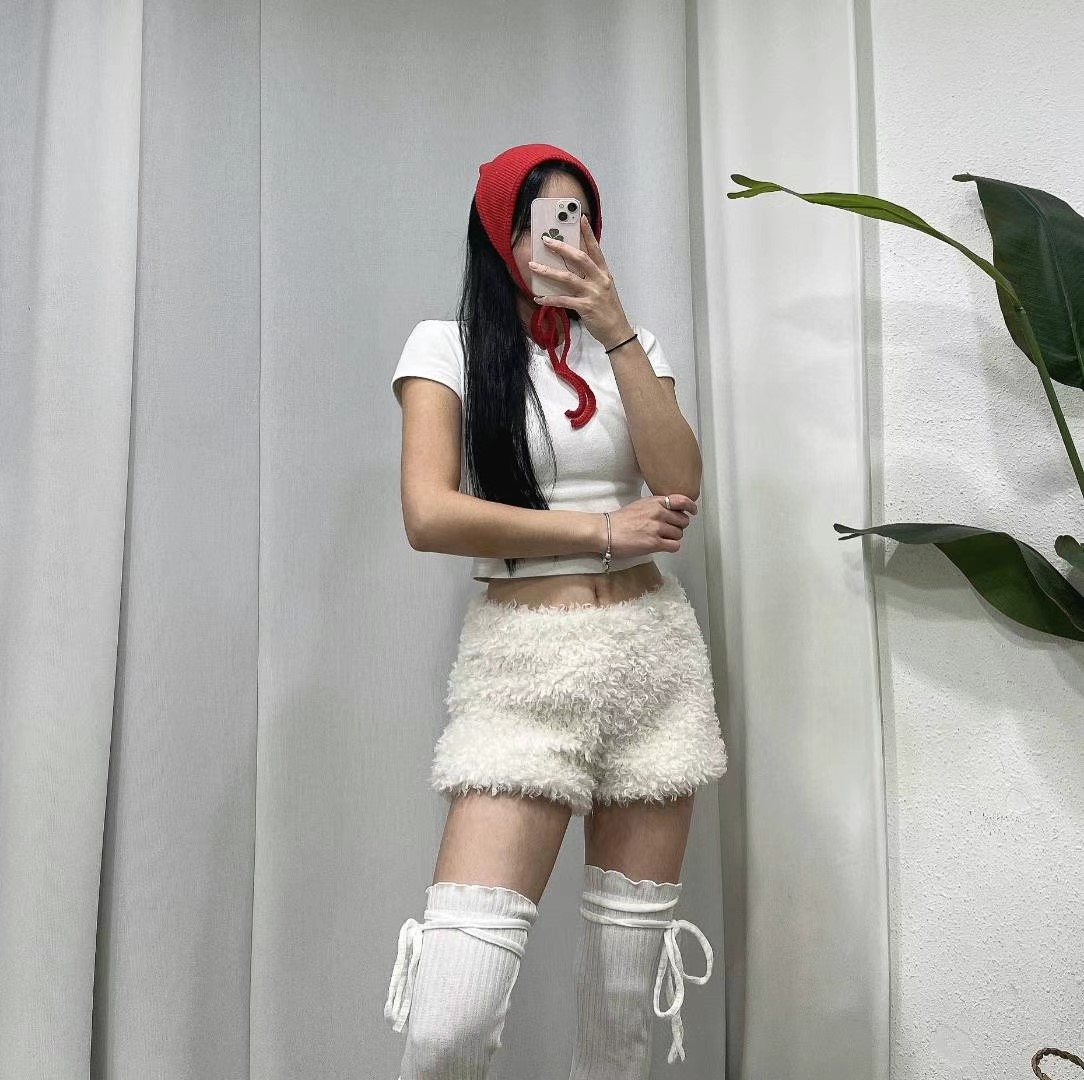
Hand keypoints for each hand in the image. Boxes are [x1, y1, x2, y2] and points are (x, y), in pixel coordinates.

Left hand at [528, 214, 633, 348]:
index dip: (588, 233)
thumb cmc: (608, 310)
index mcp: (604, 273)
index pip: (596, 249)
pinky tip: (539, 298)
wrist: (617, 331)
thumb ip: (592, 277)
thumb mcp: (604, 289)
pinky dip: (549, 299)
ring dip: (548, 271)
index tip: (581, 218)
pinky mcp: (585, 307)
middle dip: (561, 248)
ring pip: (567, 278)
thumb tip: (573, 267)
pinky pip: (563, 300)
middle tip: (546, 241)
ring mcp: (592, 293)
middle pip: (579, 258)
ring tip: (533, 267)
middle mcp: (599, 280)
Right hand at [599, 494, 698, 557]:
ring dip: (672, 538)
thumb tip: (671, 511)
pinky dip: (670, 547)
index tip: (692, 511)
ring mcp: (657, 528)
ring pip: (679, 534)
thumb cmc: (619, 520)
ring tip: (660, 538)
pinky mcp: (654, 543)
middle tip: (668, 530)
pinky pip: (674, 546)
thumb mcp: (640, 505)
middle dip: (678, 526)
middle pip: (683, 521)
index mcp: (655, 502)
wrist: (605, 531)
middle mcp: (658, 513)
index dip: (691, 507)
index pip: (682, 501)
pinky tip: (661, 546)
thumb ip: (656, 506)